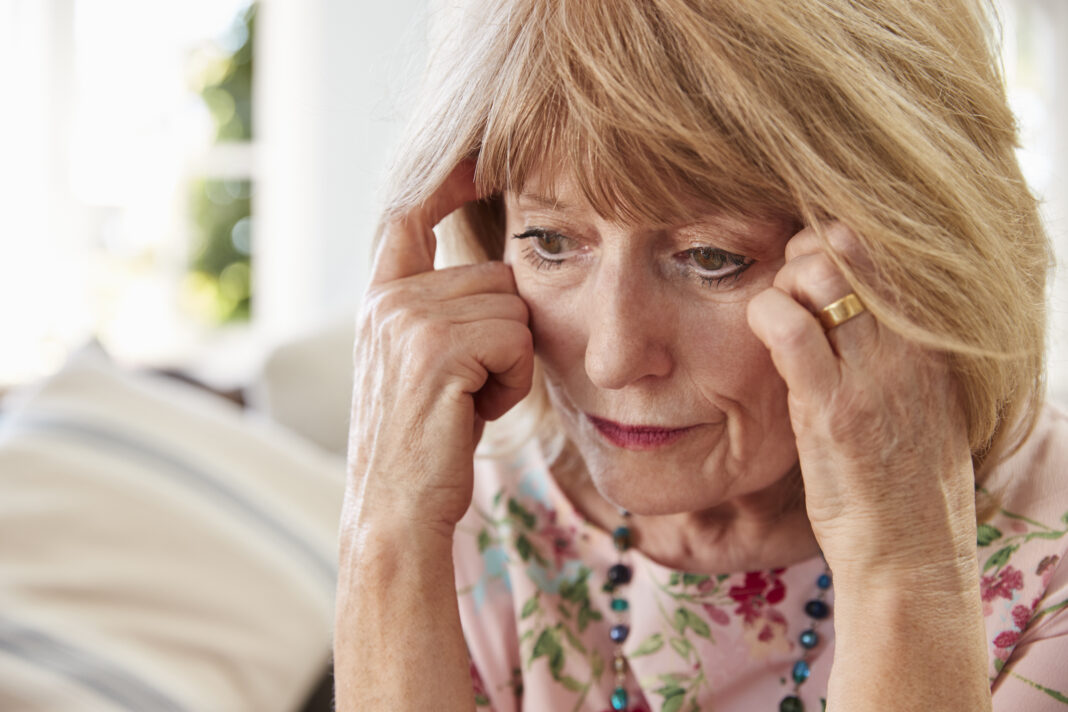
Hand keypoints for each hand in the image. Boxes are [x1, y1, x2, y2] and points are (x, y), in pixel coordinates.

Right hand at [346, 164, 533, 535]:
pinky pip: (516, 339)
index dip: (445, 180)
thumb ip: (442, 312)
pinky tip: (477, 412)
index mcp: (380, 299)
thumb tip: (496, 272)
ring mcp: (407, 321)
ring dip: (512, 360)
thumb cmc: (424, 445)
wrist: (395, 512)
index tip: (479, 158)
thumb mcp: (422, 366)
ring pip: (513, 307)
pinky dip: (514, 381)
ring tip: (472, 402)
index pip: (408, 213)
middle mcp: (387, 300)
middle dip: (506, 332)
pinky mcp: (436, 349)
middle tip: (473, 387)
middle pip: (496, 275)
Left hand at [747, 222, 977, 585]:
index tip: (805, 270)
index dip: (832, 244)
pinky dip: (765, 316)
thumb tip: (849, 316)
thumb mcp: (920, 408)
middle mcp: (908, 348)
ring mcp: (872, 376)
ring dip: (781, 281)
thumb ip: (893, 359)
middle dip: (802, 250)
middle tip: (782, 289)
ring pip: (821, 274)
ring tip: (771, 318)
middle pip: (850, 246)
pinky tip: (760, 336)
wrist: (914, 555)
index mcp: (929, 345)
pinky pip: (790, 330)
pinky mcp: (833, 410)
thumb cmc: (906, 485)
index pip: (882, 252)